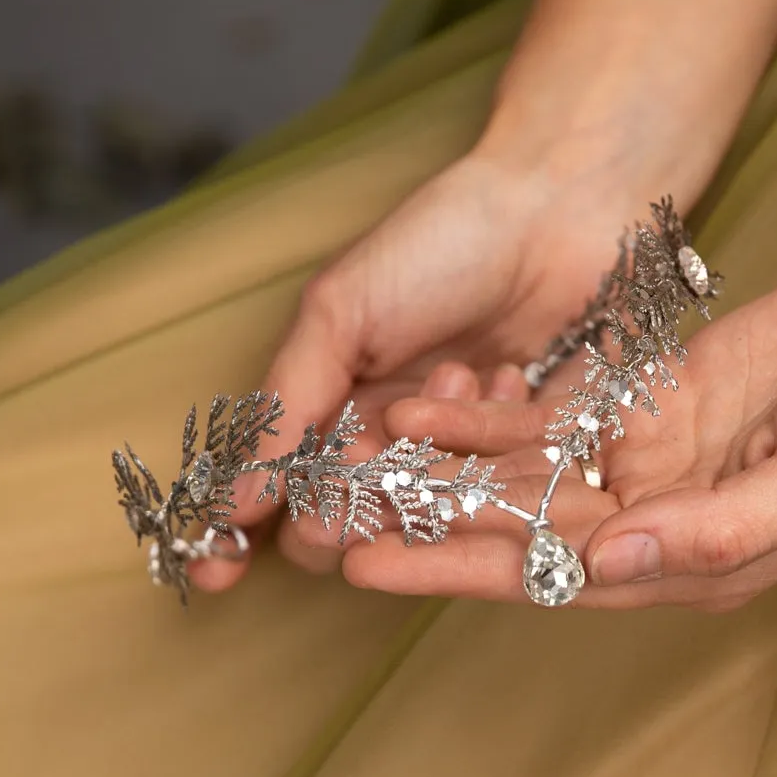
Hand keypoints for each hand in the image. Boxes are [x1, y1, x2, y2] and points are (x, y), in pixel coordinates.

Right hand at [190, 149, 696, 590]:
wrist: (560, 204)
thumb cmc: (439, 242)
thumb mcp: (341, 312)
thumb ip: (285, 404)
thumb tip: (229, 504)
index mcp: (335, 408)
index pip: (276, 497)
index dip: (239, 540)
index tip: (216, 572)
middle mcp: (395, 445)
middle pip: (350, 522)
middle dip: (352, 498)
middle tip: (375, 443)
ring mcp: (465, 457)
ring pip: (427, 517)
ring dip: (433, 460)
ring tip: (454, 374)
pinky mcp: (536, 459)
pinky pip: (504, 495)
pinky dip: (494, 438)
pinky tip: (505, 376)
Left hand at [339, 253, 776, 610]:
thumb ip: (722, 530)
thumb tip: (617, 564)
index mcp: (696, 555)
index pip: (554, 573)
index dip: (459, 568)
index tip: (370, 565)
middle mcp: (660, 517)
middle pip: (518, 532)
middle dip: (422, 529)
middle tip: (320, 525)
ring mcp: (654, 459)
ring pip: (524, 475)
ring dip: (441, 473)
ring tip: (345, 466)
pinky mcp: (653, 401)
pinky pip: (556, 415)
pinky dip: (491, 414)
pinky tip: (423, 405)